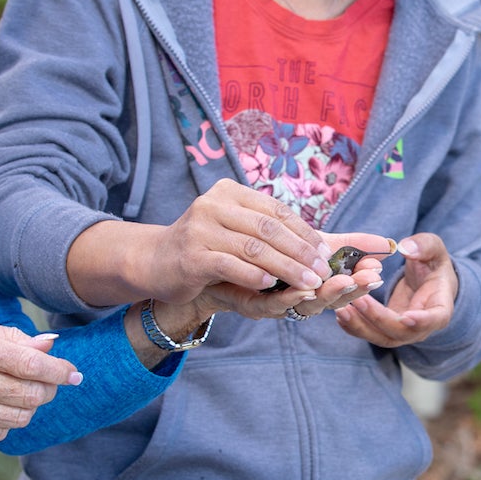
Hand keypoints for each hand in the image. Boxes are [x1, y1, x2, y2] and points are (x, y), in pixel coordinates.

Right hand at [0, 315, 81, 444]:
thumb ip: (12, 336)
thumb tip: (50, 346)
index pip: (32, 365)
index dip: (60, 371)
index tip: (75, 374)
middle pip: (32, 394)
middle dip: (48, 388)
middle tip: (47, 381)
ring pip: (21, 416)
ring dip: (30, 404)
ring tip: (19, 390)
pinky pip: (2, 431)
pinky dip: (8, 419)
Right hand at [141, 179, 336, 301]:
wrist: (155, 261)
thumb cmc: (204, 246)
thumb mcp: (233, 228)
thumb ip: (264, 229)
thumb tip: (315, 242)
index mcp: (229, 192)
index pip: (275, 210)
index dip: (304, 232)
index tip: (325, 252)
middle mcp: (213, 204)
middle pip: (268, 229)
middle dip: (300, 252)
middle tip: (322, 271)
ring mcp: (200, 229)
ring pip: (254, 249)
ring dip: (286, 268)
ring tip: (308, 283)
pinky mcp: (191, 255)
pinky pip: (230, 265)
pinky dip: (254, 276)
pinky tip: (271, 286)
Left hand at [199, 231, 394, 320]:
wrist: (217, 259)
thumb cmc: (268, 252)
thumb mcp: (308, 243)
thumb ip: (346, 244)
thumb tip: (387, 243)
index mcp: (316, 282)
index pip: (347, 284)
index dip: (364, 278)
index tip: (380, 266)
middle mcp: (300, 297)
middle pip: (332, 299)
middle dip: (352, 289)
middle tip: (369, 277)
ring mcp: (277, 303)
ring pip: (307, 305)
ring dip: (326, 294)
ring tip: (341, 281)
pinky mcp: (252, 304)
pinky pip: (273, 305)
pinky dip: (289, 298)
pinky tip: (301, 288)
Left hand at [333, 233, 457, 345]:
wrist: (427, 281)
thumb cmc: (432, 264)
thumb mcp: (434, 249)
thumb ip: (424, 246)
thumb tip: (405, 247)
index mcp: (440, 307)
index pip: (435, 319)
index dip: (422, 321)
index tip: (407, 317)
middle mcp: (421, 326)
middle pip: (401, 332)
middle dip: (378, 318)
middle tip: (359, 300)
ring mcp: (402, 331)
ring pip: (381, 337)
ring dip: (361, 326)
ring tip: (342, 309)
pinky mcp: (385, 329)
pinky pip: (369, 332)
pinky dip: (354, 327)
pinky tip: (339, 314)